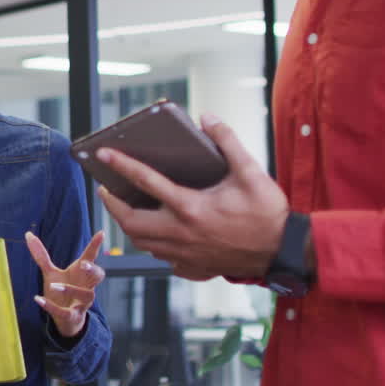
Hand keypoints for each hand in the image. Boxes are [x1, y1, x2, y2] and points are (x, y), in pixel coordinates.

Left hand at [26, 230, 105, 337]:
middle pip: (98, 276)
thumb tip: (28, 234)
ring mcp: (81, 303)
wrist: (66, 320)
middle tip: (83, 264)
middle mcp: (85, 287)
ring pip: (86, 295)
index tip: (100, 233)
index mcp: (81, 273)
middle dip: (93, 269)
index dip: (95, 246)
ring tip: (54, 286)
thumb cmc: (62, 291)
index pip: (91, 257)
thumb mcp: (50, 272)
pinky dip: (51, 307)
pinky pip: (65, 313)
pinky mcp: (72, 316)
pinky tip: (38, 299)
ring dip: (71, 290)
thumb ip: (41, 255)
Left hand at [96, 113, 289, 278]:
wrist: (282, 253)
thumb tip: (207, 117)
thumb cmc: (267, 213)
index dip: (121, 164)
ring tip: (125, 208)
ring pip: (142, 243)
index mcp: (191, 207)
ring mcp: (184, 255)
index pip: (146, 181)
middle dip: (112, 205)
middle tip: (106, 189)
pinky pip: (161, 257)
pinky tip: (156, 232)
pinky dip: (152, 244)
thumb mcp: (251, 172)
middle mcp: (181, 233)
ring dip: (129, 225)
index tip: (103, 153)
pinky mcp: (191, 268)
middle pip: (131, 222)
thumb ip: (228, 141)